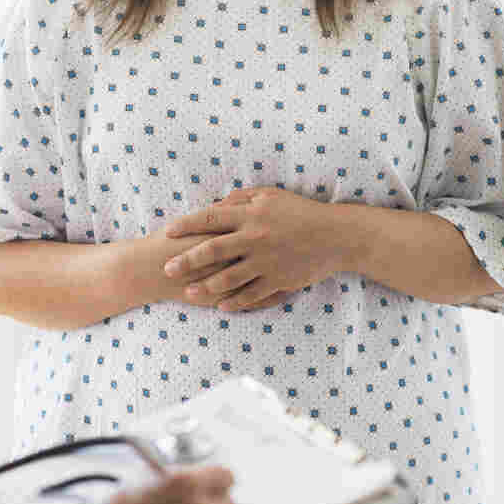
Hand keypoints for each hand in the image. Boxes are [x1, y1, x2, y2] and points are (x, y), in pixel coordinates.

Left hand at [162, 188, 363, 312]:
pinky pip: (252, 294)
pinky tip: (220, 306)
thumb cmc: (301, 211)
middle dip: (187, 261)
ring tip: (188, 294)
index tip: (168, 231)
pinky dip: (235, 301)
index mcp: (251, 214)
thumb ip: (242, 199)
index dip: (187, 225)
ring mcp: (266, 261)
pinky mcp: (279, 280)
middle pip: (213, 250)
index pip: (211, 218)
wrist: (336, 236)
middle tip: (167, 270)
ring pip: (229, 277)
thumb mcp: (271, 196)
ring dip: (206, 287)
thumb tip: (216, 205)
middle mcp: (255, 238)